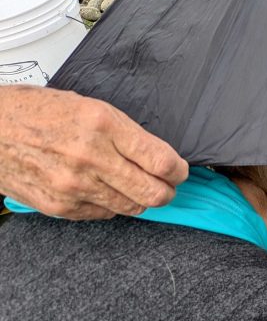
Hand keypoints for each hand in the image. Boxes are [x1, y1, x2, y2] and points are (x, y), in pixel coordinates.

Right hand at [0, 84, 187, 219]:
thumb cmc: (33, 112)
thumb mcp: (85, 105)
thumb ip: (123, 133)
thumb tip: (156, 157)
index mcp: (101, 124)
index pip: (161, 161)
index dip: (178, 170)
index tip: (178, 170)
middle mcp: (90, 157)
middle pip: (153, 193)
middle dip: (166, 191)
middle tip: (166, 185)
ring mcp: (75, 186)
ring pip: (131, 207)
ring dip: (139, 199)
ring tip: (132, 185)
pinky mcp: (62, 207)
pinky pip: (104, 214)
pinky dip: (110, 204)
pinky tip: (101, 189)